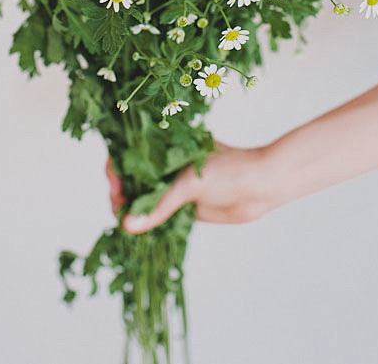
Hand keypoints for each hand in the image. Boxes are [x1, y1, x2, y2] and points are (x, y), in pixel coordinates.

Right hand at [106, 142, 277, 233]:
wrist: (263, 185)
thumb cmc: (230, 170)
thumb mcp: (190, 184)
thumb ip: (159, 205)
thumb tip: (128, 225)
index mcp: (168, 144)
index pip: (132, 151)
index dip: (118, 167)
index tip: (115, 184)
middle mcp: (168, 163)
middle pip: (134, 176)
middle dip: (122, 191)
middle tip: (118, 207)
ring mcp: (176, 184)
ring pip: (145, 197)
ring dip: (133, 209)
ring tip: (125, 222)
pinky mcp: (184, 205)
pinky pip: (159, 214)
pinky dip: (147, 222)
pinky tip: (138, 231)